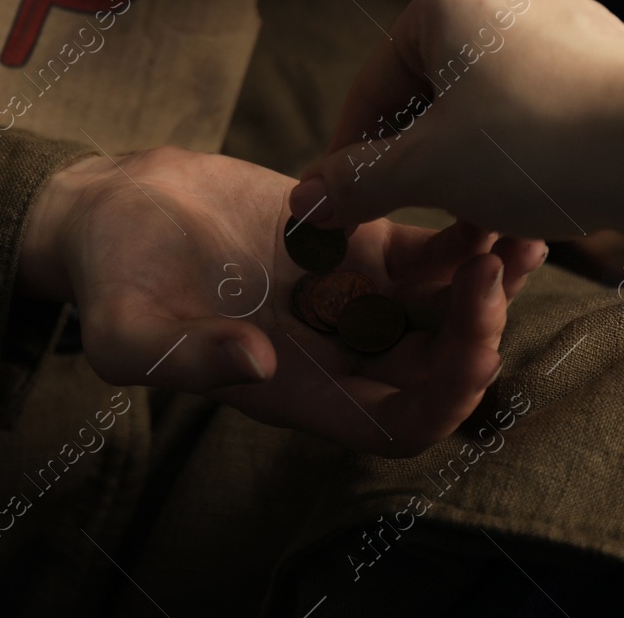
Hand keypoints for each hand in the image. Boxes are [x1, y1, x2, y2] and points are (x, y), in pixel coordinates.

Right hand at [20, 148, 545, 455]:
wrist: (108, 213)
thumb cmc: (108, 283)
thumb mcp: (123, 330)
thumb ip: (181, 358)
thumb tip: (255, 364)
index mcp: (297, 390)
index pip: (401, 425)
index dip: (447, 399)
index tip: (470, 345)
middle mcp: (335, 351)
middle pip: (441, 368)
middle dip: (483, 330)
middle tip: (494, 270)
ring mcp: (346, 294)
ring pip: (446, 307)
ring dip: (488, 278)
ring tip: (515, 225)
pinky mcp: (347, 238)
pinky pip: (423, 249)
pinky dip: (458, 232)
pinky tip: (477, 198)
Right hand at [290, 0, 623, 238]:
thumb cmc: (537, 147)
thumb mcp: (425, 171)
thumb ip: (356, 182)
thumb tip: (306, 203)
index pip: (374, 85)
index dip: (352, 155)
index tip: (343, 203)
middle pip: (430, 89)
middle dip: (420, 157)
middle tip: (419, 214)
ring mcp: (564, 14)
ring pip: (485, 98)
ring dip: (469, 159)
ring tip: (478, 217)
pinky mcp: (607, 48)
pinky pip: (538, 100)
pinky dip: (521, 147)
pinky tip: (532, 194)